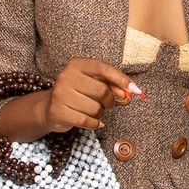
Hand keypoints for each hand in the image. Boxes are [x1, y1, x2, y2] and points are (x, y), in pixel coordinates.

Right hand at [0, 58, 140, 141]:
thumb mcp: (95, 84)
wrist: (51, 108)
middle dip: (110, 101)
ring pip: (95, 108)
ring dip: (100, 114)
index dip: (122, 80)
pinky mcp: (57, 111)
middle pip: (101, 91)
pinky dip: (94, 124)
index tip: (136, 91)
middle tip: (107, 104)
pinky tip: (93, 122)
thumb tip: (132, 92)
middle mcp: (66, 76)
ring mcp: (60, 94)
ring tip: (94, 112)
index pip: (104, 69)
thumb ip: (114, 85)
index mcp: (77, 64)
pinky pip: (86, 121)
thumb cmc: (79, 94)